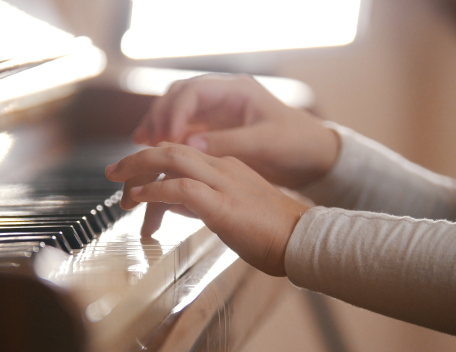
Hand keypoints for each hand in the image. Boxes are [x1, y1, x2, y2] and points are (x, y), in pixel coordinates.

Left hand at [105, 142, 309, 275]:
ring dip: (139, 168)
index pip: (180, 154)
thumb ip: (198, 202)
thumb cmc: (270, 231)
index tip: (133, 180)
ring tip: (119, 184)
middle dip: (137, 158)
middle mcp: (223, 168)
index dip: (151, 163)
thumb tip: (168, 203)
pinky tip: (140, 198)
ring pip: (172, 159)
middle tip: (113, 172)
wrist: (302, 240)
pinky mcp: (223, 205)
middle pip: (171, 148)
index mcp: (226, 166)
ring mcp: (224, 183)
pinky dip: (156, 190)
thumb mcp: (228, 210)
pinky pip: (182, 189)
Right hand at [133, 74, 339, 188]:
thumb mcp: (266, 143)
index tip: (166, 138)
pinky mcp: (216, 129)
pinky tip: (156, 151)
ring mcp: (218, 112)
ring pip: (177, 110)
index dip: (175, 113)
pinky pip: (184, 128)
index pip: (194, 92)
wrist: (314, 157)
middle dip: (159, 116)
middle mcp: (224, 96)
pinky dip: (168, 138)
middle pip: (178, 96)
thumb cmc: (298, 144)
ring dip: (158, 125)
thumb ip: (229, 143)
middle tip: (144, 141)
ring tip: (141, 145)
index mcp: (237, 91)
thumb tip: (191, 146)